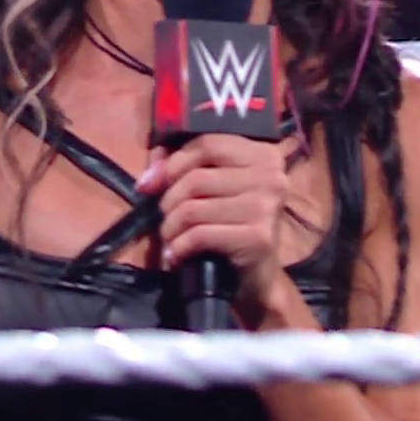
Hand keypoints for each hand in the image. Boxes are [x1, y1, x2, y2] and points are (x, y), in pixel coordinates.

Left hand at [140, 135, 292, 310]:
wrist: (256, 276)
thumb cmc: (230, 224)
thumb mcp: (210, 187)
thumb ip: (179, 168)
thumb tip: (149, 179)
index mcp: (262, 154)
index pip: (207, 144)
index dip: (173, 163)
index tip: (152, 184)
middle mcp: (271, 176)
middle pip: (197, 178)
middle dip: (170, 202)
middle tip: (167, 219)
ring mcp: (266, 207)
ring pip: (194, 208)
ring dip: (172, 227)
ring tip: (172, 239)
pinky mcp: (258, 238)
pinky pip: (201, 234)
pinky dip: (180, 246)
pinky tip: (178, 255)